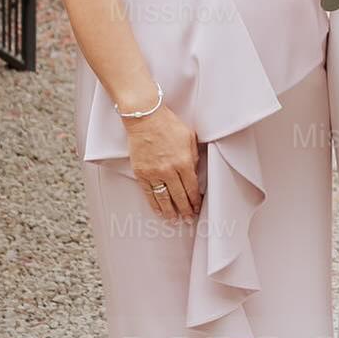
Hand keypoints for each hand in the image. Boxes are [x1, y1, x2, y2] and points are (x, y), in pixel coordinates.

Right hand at [124, 104, 201, 219]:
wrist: (145, 118)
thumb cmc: (167, 124)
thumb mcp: (189, 137)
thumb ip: (193, 156)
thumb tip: (194, 171)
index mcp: (184, 161)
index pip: (192, 187)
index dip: (195, 200)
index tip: (197, 207)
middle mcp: (169, 170)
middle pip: (179, 197)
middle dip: (185, 210)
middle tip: (188, 218)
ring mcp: (154, 173)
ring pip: (164, 199)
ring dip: (170, 212)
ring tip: (174, 220)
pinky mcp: (141, 173)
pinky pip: (149, 194)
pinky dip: (155, 205)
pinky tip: (159, 211)